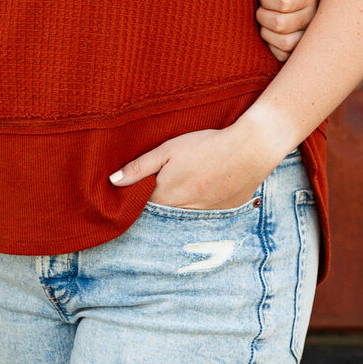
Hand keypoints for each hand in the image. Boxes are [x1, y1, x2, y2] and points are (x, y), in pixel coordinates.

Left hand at [109, 122, 280, 209]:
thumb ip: (139, 167)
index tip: (138, 191)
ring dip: (181, 207)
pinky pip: (206, 216)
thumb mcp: (167, 151)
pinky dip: (202, 206)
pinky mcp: (224, 213)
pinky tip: (207, 190)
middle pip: (164, 215)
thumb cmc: (206, 146)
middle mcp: (183, 213)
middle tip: (166, 187)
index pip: (142, 208)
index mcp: (166, 199)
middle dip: (160, 205)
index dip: (139, 199)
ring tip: (187, 188)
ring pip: (184, 217)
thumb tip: (113, 181)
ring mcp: (205, 216)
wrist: (250, 150)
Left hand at [257, 0, 319, 62]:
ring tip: (265, 22)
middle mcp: (313, 18)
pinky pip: (283, 54)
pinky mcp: (300, 50)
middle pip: (280, 23)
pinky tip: (271, 33)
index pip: (283, 2)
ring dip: (266, 32)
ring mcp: (309, 36)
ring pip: (284, 42)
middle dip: (262, 15)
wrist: (300, 4)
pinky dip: (271, 45)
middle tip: (261, 9)